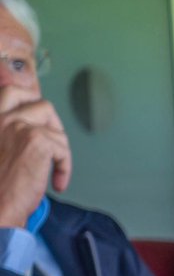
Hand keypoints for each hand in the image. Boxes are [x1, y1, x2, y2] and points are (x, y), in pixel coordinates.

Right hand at [0, 85, 71, 228]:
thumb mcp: (0, 148)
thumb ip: (9, 135)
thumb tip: (32, 129)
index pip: (11, 92)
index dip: (30, 102)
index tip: (40, 120)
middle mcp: (1, 118)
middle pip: (39, 103)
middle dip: (53, 121)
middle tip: (52, 143)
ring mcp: (19, 126)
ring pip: (56, 129)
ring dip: (60, 151)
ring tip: (51, 171)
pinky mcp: (37, 141)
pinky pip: (63, 149)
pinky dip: (65, 168)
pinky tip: (56, 183)